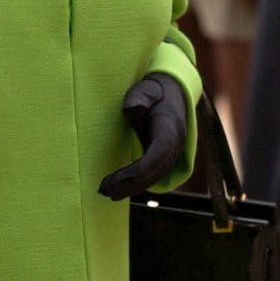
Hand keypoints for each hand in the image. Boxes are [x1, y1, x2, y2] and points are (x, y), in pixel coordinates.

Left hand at [98, 73, 189, 199]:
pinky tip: (114, 188)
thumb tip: (132, 108)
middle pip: (154, 172)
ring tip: (106, 192)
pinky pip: (151, 176)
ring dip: (130, 188)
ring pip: (153, 178)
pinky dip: (134, 185)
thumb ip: (140, 97)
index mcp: (171, 129)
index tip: (113, 180)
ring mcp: (171, 155)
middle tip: (104, 190)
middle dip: (130, 184)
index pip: (157, 156)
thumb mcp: (147, 89)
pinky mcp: (163, 160)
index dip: (137, 171)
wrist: (173, 94)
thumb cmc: (154, 92)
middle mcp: (175, 146)